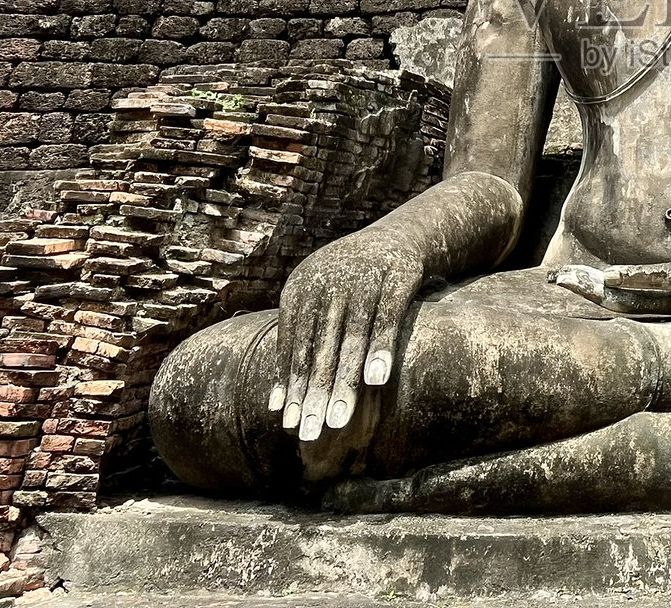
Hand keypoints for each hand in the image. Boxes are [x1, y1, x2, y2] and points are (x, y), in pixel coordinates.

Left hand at [268, 228, 423, 441]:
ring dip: (344, 383)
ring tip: (338, 420)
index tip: (289, 424)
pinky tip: (376, 380)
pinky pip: (387, 320)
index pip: (293, 346)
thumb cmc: (348, 284)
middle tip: (310, 433)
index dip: (290, 385)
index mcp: (300, 288)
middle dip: (314, 394)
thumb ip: (295, 349)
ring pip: (351, 341)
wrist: (397, 237)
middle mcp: (328, 282)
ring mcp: (363, 279)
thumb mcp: (315, 306)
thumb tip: (273, 405)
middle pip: (320, 349)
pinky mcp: (397, 279)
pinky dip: (380, 350)